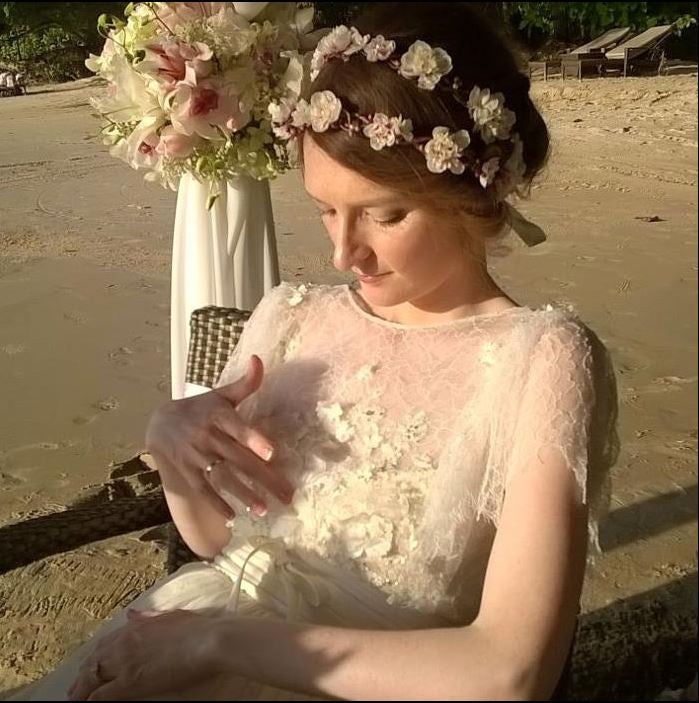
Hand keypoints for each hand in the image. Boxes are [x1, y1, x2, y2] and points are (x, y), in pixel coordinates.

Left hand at [67, 609, 219, 700]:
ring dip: (81, 688)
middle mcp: (125, 642)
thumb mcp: (172, 616)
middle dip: (83, 675)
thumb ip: (148, 617)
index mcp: (136, 626)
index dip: (95, 656)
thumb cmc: (198, 628)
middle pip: (94, 660)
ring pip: (91, 677)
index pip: (106, 643)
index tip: (91, 664)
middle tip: (76, 687)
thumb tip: (131, 614)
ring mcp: (124, 662)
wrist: (208, 641)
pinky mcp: (128, 682)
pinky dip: (91, 700)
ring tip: (76, 698)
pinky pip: (100, 695)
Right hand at [145, 354, 294, 518]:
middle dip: (264, 478)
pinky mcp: (187, 471)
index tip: (270, 452)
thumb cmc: (202, 408)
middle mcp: (208, 436)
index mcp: (219, 415)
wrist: (161, 422)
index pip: (237, 427)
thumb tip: (258, 359)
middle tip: (286, 495)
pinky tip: (233, 516)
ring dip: (243, 495)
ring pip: (223, 477)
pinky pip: (203, 489)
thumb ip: (246, 382)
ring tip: (264, 510)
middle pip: (239, 459)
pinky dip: (216, 503)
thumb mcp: (222, 394)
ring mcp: (196, 456)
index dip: (253, 439)